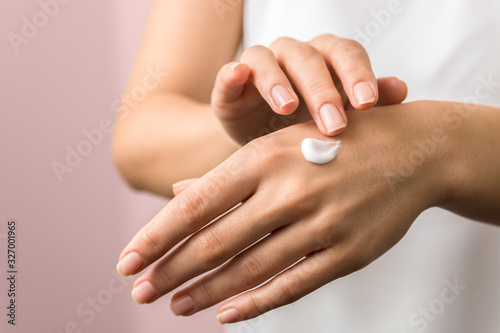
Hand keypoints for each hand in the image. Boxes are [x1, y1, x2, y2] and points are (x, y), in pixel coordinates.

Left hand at [116, 101, 454, 322]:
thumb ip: (229, 174)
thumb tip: (178, 194)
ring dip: (206, 292)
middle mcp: (289, 190)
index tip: (126, 261)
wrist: (413, 150)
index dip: (157, 236)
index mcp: (266, 157)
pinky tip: (226, 314)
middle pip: (215, 242)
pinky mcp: (348, 252)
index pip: (197, 204)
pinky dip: (256, 303)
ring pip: (249, 269)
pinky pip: (293, 284)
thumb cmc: (335, 142)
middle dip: (171, 271)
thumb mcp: (280, 143)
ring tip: (175, 305)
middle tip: (139, 292)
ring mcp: (321, 224)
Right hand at [211, 34, 406, 143]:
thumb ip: (368, 103)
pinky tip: (238, 75)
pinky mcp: (230, 85)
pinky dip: (231, 73)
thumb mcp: (340, 120)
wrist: (266, 149)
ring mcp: (260, 67)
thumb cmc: (310, 130)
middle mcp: (294, 56)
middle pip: (309, 57)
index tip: (367, 103)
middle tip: (334, 125)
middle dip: (322, 89)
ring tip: (288, 108)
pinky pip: (228, 72)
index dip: (356, 73)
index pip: (345, 54)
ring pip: (267, 59)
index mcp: (326, 60)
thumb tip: (400, 89)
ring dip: (278, 81)